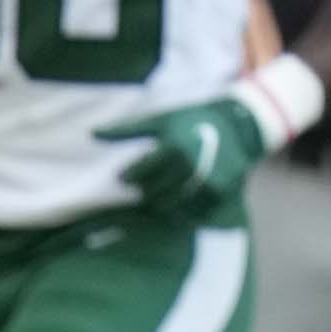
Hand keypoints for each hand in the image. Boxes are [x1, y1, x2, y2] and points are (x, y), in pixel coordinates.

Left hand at [93, 99, 268, 211]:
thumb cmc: (193, 120)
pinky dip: (182, 212)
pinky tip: (177, 204)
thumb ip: (126, 129)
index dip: (129, 175)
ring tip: (156, 197)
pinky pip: (193, 212)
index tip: (124, 176)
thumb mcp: (161, 119)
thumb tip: (91, 133)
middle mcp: (191, 164)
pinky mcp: (221, 192)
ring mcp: (207, 180)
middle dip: (144, 191)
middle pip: (154, 191)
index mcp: (174, 145)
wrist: (239, 125)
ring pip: (171, 205)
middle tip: (141, 188)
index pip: (140, 171)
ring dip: (160, 204)